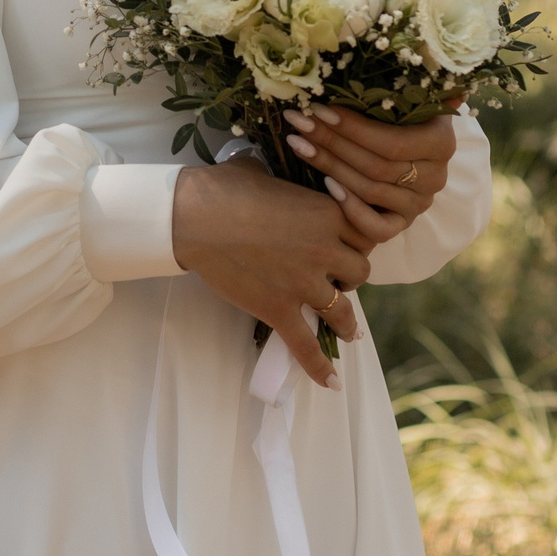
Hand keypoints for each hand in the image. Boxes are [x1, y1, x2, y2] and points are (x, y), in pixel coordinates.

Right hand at [171, 158, 370, 387]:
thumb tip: (269, 175)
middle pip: (360, 271)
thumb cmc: (225, 187)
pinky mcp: (279, 309)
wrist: (194, 216)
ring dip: (347, 322)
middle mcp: (325, 249)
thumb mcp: (264, 172)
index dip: (355, 240)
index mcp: (328, 212)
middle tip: (336, 279)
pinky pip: (306, 345)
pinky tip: (331, 383)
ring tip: (350, 333)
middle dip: (349, 276)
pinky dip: (319, 367)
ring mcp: (304, 283)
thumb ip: (282, 181)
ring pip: (343, 310)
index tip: (345, 245)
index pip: (363, 233)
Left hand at [282, 104, 458, 249]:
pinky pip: (378, 229)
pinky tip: (327, 186)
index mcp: (441, 142)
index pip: (392, 141)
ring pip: (371, 191)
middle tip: (298, 122)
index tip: (318, 108)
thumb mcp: (406, 99)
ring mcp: (419, 204)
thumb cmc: (397, 118)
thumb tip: (430, 62)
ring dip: (329, 166)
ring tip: (298, 143)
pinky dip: (352, 210)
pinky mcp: (401, 224)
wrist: (404, 153)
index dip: (353, 128)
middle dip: (332, 141)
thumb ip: (413, 87)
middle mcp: (435, 177)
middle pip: (376, 165)